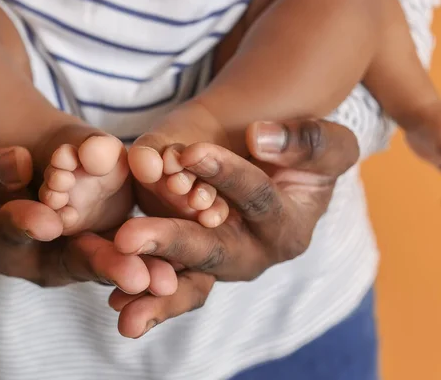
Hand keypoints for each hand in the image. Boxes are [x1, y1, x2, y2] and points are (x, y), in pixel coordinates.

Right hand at [0, 147, 176, 294]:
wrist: (12, 173)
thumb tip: (19, 162)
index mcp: (1, 243)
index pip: (12, 233)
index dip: (27, 225)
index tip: (48, 221)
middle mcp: (45, 256)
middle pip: (74, 260)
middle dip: (105, 265)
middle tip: (136, 278)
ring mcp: (78, 247)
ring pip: (111, 259)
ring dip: (141, 268)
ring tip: (168, 279)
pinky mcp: (106, 233)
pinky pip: (133, 245)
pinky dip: (157, 249)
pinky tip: (184, 252)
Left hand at [111, 119, 359, 337]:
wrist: (272, 171)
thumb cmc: (303, 159)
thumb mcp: (327, 146)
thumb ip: (306, 141)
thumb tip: (260, 138)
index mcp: (287, 229)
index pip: (256, 198)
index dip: (226, 175)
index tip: (190, 153)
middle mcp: (251, 254)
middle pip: (212, 250)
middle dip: (170, 242)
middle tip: (128, 239)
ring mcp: (219, 264)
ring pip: (187, 282)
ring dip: (151, 291)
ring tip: (118, 302)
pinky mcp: (192, 263)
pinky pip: (169, 284)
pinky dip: (144, 295)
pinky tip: (115, 304)